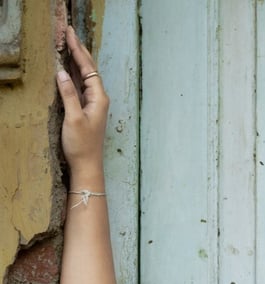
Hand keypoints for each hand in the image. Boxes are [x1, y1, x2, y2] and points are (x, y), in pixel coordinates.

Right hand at [57, 26, 108, 175]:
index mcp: (99, 98)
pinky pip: (80, 85)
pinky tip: (69, 67)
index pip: (88, 68)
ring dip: (76, 59)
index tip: (69, 34)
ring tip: (69, 43)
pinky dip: (74, 73)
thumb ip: (69, 94)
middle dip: (79, 50)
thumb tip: (62, 73)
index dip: (78, 50)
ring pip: (84, 76)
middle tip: (69, 32)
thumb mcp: (73, 118)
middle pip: (88, 68)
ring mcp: (93, 104)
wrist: (87, 167)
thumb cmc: (82, 146)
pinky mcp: (86, 110)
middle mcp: (98, 99)